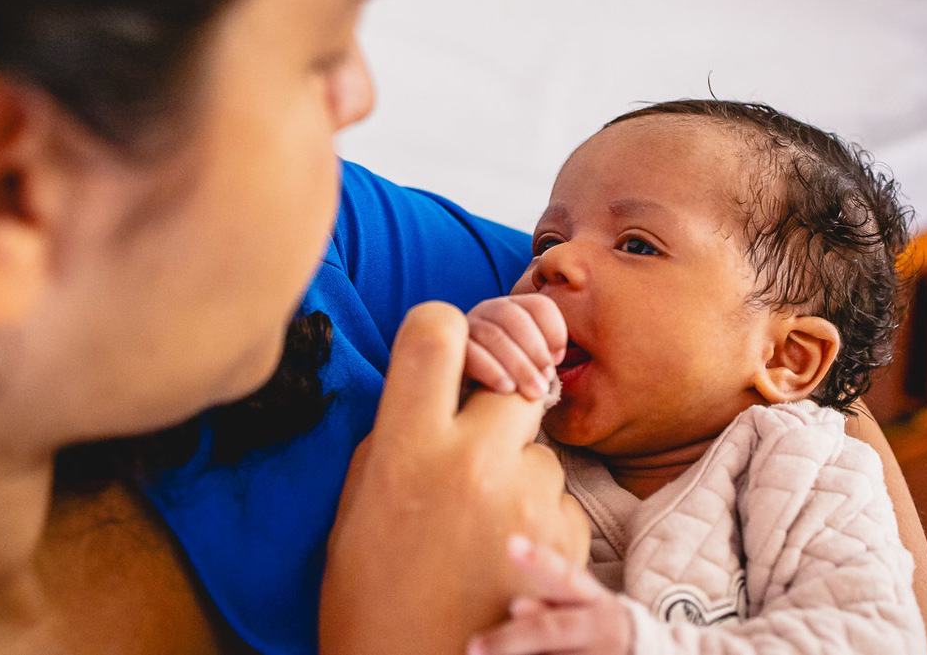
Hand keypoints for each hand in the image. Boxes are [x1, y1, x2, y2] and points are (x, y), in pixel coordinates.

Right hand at [321, 302, 589, 654]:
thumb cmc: (371, 596)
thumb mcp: (358, 505)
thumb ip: (397, 435)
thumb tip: (438, 385)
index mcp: (406, 448)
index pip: (436, 329)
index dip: (446, 331)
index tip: (449, 358)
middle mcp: (473, 462)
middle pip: (512, 381)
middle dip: (498, 404)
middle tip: (474, 447)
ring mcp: (528, 500)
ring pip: (541, 449)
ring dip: (519, 471)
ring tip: (481, 527)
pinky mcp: (568, 539)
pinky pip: (561, 498)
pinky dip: (541, 517)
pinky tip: (507, 556)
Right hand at [466, 294, 566, 399]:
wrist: (464, 405)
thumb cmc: (505, 384)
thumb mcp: (528, 368)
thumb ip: (543, 357)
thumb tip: (555, 358)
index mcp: (512, 310)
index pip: (538, 305)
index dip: (554, 330)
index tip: (559, 359)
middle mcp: (487, 312)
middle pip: (514, 316)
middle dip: (536, 349)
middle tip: (547, 381)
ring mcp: (465, 328)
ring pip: (493, 334)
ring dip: (519, 364)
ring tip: (534, 392)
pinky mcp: (449, 349)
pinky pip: (470, 352)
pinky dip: (492, 370)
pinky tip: (507, 389)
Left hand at [468, 535, 632, 654]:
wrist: (639, 651)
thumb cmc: (589, 622)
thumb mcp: (577, 602)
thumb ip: (548, 600)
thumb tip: (516, 607)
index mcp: (590, 597)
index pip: (565, 575)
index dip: (539, 561)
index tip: (511, 543)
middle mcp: (598, 626)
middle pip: (553, 629)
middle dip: (512, 640)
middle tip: (474, 646)